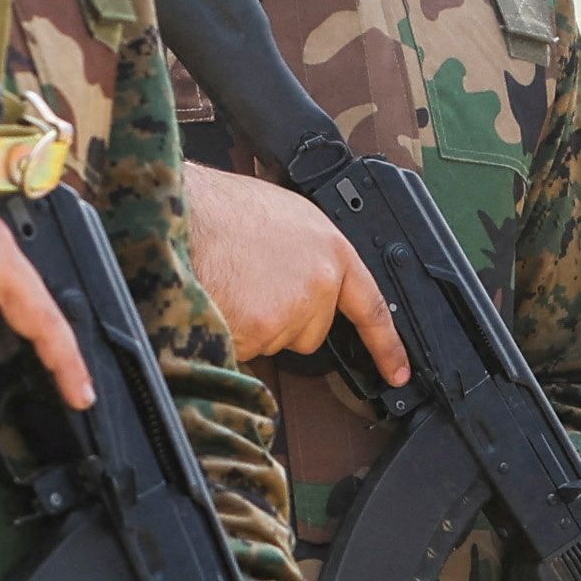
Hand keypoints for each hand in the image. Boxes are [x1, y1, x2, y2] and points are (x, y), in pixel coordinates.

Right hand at [181, 163, 407, 381]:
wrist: (183, 210)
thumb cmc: (220, 208)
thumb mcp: (283, 217)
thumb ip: (307, 253)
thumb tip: (303, 274)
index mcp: (330, 250)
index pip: (371, 305)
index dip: (386, 343)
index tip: (397, 371)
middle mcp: (319, 283)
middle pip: (310, 331)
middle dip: (282, 320)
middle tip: (250, 285)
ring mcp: (293, 310)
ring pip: (274, 341)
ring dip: (251, 325)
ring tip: (229, 284)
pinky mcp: (263, 330)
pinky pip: (247, 349)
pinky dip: (230, 333)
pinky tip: (218, 299)